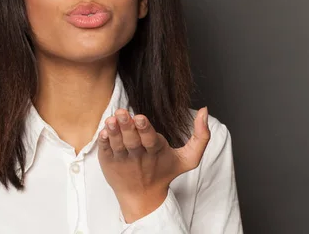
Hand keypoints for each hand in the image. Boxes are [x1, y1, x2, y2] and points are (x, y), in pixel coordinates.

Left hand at [97, 107, 210, 222]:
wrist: (143, 197)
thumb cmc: (164, 172)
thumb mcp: (188, 159)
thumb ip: (201, 137)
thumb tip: (205, 110)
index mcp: (156, 152)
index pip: (150, 139)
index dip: (144, 129)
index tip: (139, 117)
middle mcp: (138, 157)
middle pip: (132, 141)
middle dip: (127, 126)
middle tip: (121, 113)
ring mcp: (122, 160)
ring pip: (117, 145)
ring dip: (114, 131)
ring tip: (111, 120)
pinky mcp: (109, 163)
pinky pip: (105, 151)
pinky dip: (103, 142)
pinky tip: (103, 132)